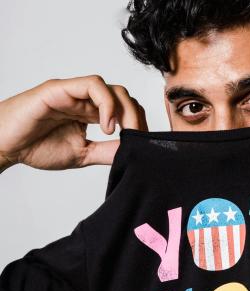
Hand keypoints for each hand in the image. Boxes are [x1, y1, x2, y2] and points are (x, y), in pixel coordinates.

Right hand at [0, 75, 146, 172]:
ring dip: (125, 110)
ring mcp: (74, 93)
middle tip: (136, 139)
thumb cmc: (36, 147)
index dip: (139, 125)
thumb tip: (134, 152)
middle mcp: (86, 101)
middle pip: (125, 99)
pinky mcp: (61, 89)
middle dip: (137, 118)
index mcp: (92, 114)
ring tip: (119, 132)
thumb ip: (107, 151)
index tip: (142, 144)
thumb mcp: (83, 154)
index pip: (126, 111)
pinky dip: (107, 103)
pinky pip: (93, 84)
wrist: (5, 146)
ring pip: (113, 89)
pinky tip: (105, 125)